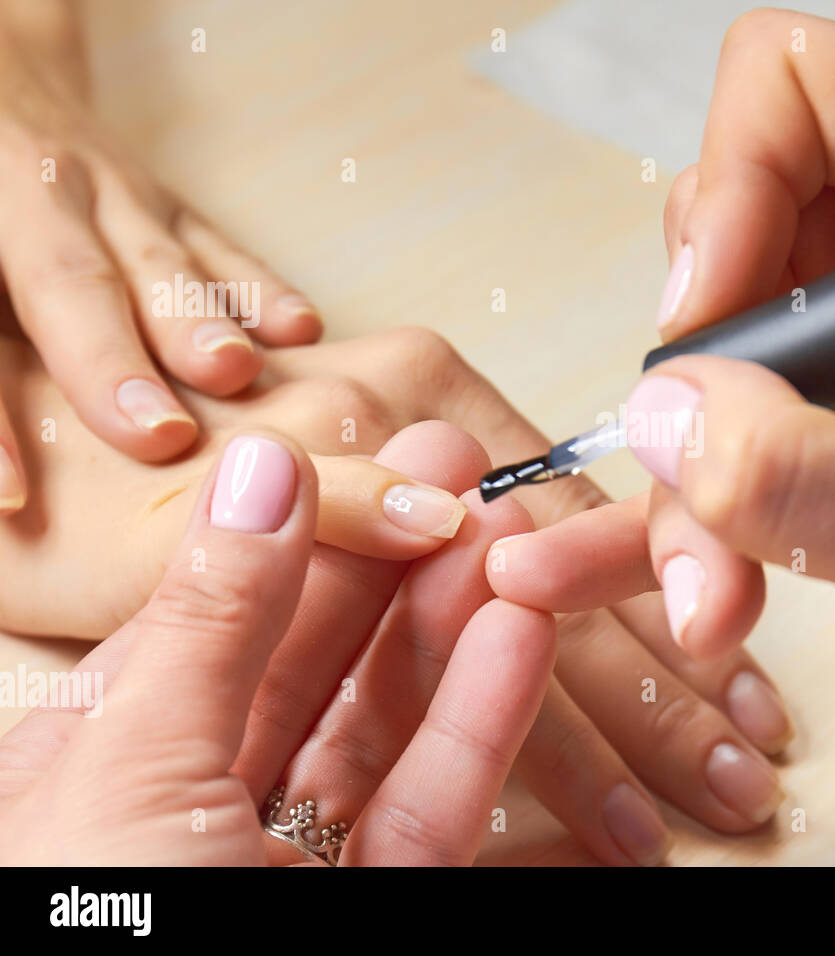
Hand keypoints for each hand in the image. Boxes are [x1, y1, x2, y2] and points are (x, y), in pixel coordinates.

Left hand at [0, 0, 321, 512]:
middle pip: (74, 287)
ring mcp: (119, 201)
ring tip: (233, 373)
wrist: (1, 88)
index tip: (16, 496)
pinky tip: (303, 329)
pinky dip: (262, 288)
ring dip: (199, 320)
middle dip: (115, 361)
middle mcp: (42, 201)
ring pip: (160, 263)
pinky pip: (222, 247)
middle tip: (158, 434)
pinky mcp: (177, 208)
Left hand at [0, 429, 552, 864]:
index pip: (217, 607)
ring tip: (505, 537)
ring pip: (386, 717)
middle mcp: (201, 800)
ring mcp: (299, 855)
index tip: (377, 458)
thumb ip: (208, 621)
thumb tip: (259, 469)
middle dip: (390, 557)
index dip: (303, 525)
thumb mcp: (127, 776)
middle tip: (463, 473)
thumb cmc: (94, 938)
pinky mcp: (386, 898)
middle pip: (314, 651)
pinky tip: (515, 634)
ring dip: (449, 623)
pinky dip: (480, 714)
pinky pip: (435, 794)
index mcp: (103, 757)